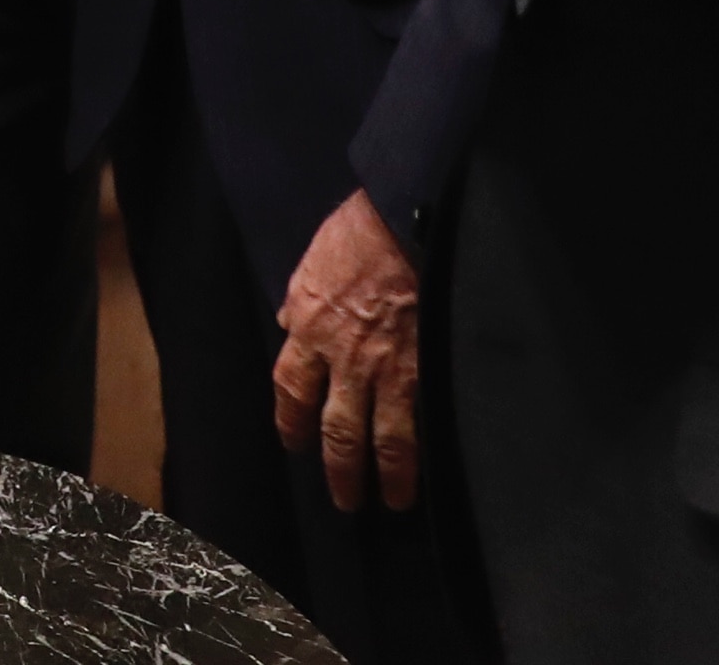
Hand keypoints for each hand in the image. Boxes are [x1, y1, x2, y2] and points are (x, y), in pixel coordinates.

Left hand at [272, 187, 425, 511]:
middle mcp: (343, 358)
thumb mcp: (311, 262)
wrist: (407, 217)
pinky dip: (424, 453)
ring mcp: (387, 369)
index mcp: (308, 327)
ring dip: (386, 477)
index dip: (291, 422)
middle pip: (335, 430)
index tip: (294, 442)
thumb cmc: (359, 231)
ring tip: (392, 501)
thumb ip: (300, 301)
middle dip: (340, 470)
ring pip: (382, 440)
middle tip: (345, 499)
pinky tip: (428, 472)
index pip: (290, 390)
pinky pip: (422, 423)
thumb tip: (290, 321)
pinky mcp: (426, 370)